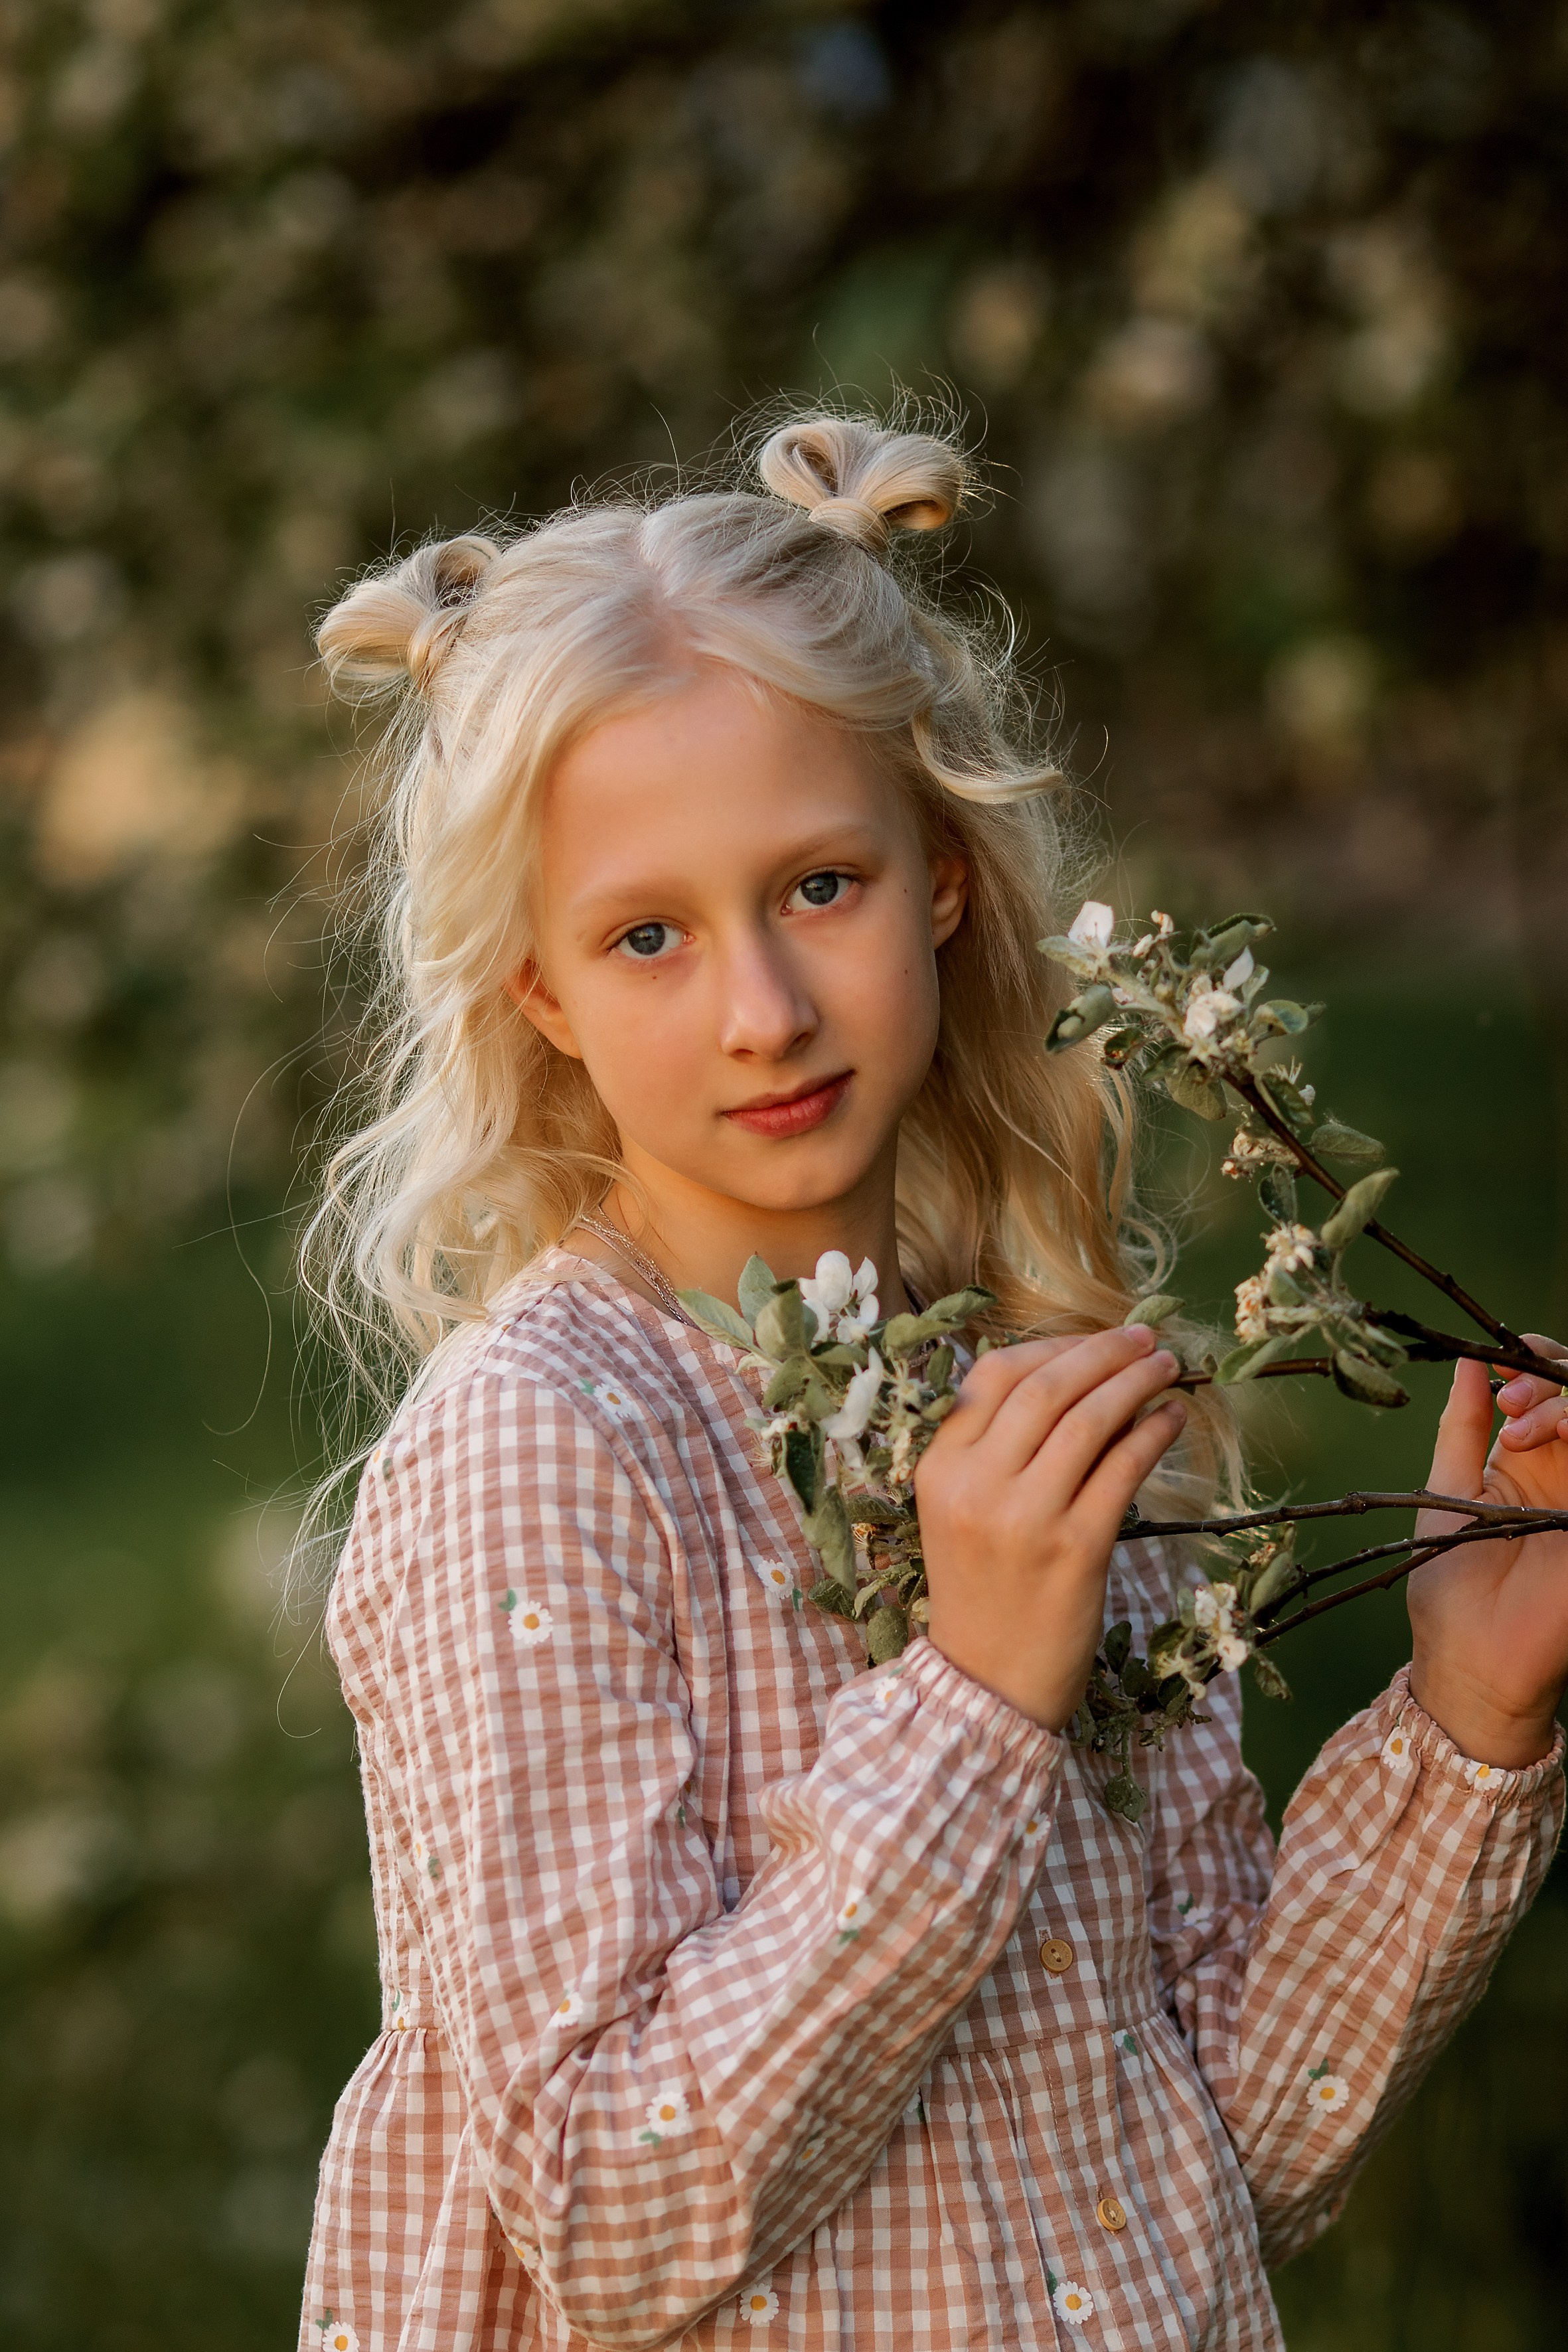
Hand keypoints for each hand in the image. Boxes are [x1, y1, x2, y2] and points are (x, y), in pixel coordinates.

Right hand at [914, 1326, 1186, 1729]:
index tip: (1095, 1340)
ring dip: (1135, 1383)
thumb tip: (1070, 1377)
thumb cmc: (982, 1591)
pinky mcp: (1077, 1548)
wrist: (989, 1682)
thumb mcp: (961, 1510)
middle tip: (1146, 1337)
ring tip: (1168, 1368)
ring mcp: (1027, 1516)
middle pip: (1047, 1387)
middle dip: (1104, 1352)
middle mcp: (977, 1485)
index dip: (1053, 1347)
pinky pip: (1123, 1470)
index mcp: (939, 1468)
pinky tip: (1171, 1420)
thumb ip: (994, 1449)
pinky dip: (1152, 1435)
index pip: (995, 1376)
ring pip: (1089, 1420)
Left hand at [1408, 1348, 1567, 1768]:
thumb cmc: (1450, 1585)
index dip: (1531, 1361)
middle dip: (1550, 1377)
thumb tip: (1466, 1362)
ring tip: (1528, 1427)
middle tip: (1513, 1405)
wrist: (1475, 1660)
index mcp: (1522, 1456)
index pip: (1544, 1384)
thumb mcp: (1447, 1490)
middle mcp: (1564, 1467)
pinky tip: (1567, 1434)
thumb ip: (1464, 1426)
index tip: (1500, 1371)